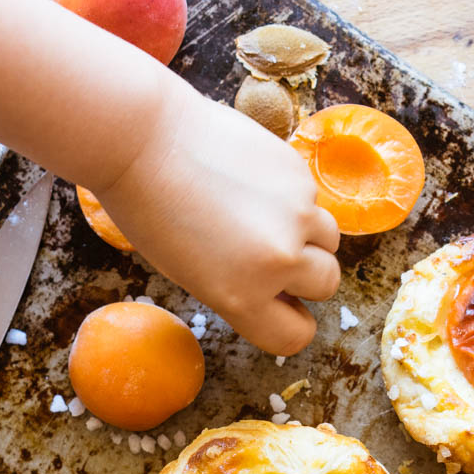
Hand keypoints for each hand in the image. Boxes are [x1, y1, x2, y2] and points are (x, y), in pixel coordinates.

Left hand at [95, 78, 340, 355]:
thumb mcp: (192, 275)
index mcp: (245, 297)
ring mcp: (296, 213)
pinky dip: (293, 198)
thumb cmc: (152, 212)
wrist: (144, 139)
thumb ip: (243, 291)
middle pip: (326, 284)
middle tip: (277, 257)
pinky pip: (312, 197)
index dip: (296, 324)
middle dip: (308, 276)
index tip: (289, 309)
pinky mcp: (299, 173)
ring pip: (329, 239)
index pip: (297, 335)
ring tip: (268, 217)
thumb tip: (281, 292)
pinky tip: (254, 181)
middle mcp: (280, 260)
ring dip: (310, 236)